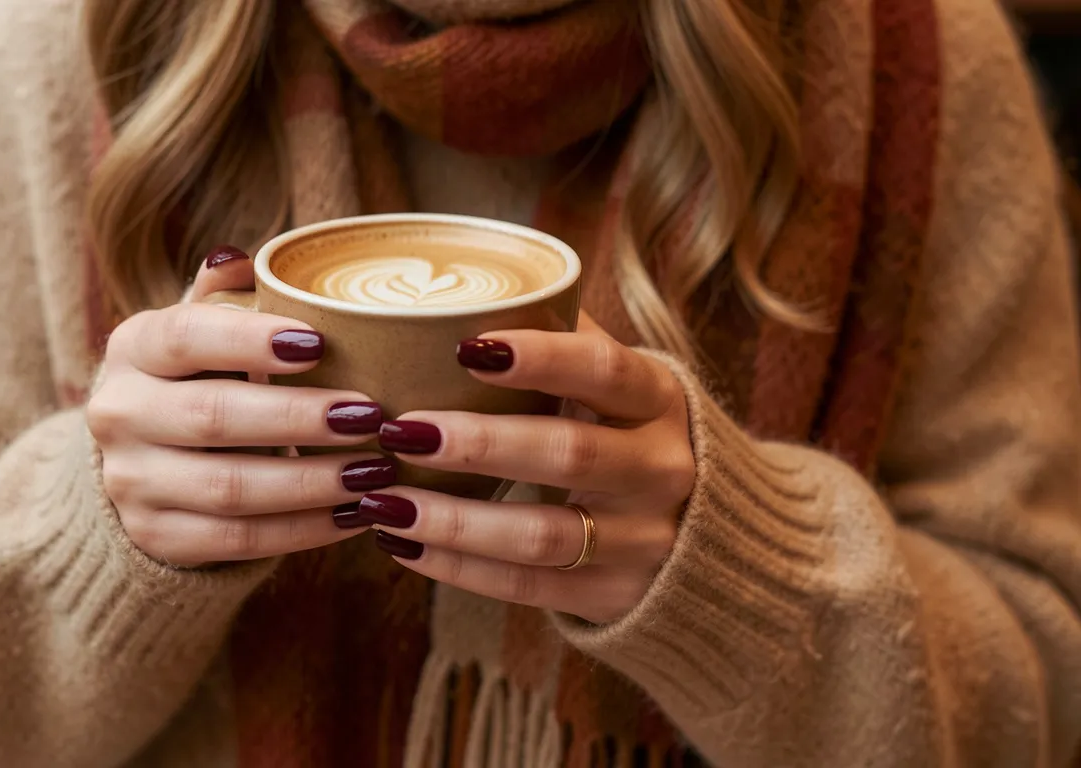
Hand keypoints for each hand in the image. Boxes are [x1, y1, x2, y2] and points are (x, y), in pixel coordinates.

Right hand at [88, 248, 392, 568]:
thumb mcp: (202, 333)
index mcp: (133, 347)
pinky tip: (356, 514)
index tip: (319, 344)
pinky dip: (304, 530)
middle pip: (213, 417)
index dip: (250, 340)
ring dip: (313, 482)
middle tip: (371, 415)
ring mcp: (130, 483)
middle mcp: (119, 414)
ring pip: (230, 489)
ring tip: (376, 471)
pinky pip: (238, 541)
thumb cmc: (198, 379)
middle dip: (299, 418)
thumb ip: (223, 297)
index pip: (186, 337)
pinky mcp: (156, 537)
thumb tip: (241, 259)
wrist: (144, 464)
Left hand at [362, 314, 694, 623]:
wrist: (712, 540)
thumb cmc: (631, 435)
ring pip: (539, 534)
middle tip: (398, 430)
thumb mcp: (622, 385)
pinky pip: (526, 585)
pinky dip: (458, 567)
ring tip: (380, 499)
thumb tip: (466, 280)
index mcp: (659, 400)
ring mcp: (642, 541)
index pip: (604, 370)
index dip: (540, 357)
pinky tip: (401, 543)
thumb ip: (564, 336)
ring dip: (451, 519)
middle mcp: (662, 469)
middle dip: (476, 443)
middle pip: (567, 454)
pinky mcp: (613, 597)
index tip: (465, 346)